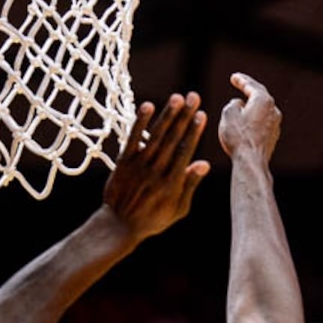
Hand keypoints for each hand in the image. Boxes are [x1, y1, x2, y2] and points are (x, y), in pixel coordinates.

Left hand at [103, 92, 209, 241]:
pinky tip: (148, 106)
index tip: (202, 114)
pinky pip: (132, 139)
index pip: (184, 152)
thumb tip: (204, 163)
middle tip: (194, 96)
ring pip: (155, 137)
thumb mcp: (178, 209)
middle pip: (172, 140)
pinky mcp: (123, 163)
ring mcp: (138, 167)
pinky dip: (140, 123)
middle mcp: (155, 173)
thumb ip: (190, 185)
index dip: (194, 132)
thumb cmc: (153, 219)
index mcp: (171, 184)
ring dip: (167, 116)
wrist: (118, 226)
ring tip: (177, 98)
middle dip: (184, 117)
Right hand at [218, 72, 280, 160]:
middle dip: (249, 91)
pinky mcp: (273, 137)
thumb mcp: (228, 114)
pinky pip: (262, 124)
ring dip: (252, 107)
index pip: (251, 85)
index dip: (241, 80)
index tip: (234, 77)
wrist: (251, 162)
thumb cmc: (238, 137)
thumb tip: (239, 105)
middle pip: (260, 96)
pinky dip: (254, 121)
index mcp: (263, 100)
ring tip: (242, 106)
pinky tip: (247, 125)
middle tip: (241, 85)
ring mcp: (275, 124)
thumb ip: (233, 104)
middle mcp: (273, 110)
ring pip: (262, 111)